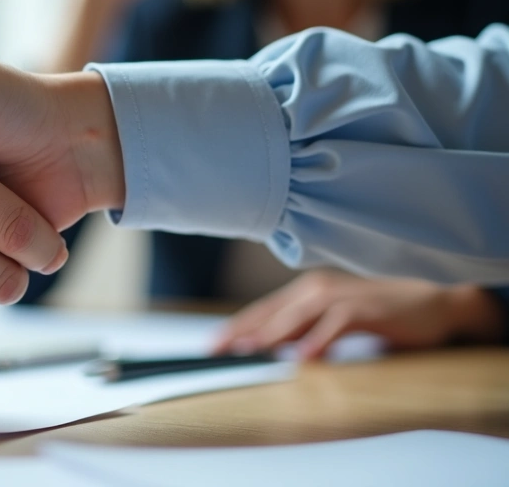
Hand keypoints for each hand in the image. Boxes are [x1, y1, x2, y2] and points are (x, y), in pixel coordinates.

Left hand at [213, 268, 507, 359]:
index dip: (236, 327)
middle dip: (243, 332)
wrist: (434, 305)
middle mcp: (318, 288)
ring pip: (299, 315)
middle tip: (218, 351)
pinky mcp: (367, 308)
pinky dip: (320, 339)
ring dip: (273, 334)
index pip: (262, 310)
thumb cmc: (379, 314)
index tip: (212, 346)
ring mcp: (342, 296)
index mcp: (307, 291)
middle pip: (272, 311)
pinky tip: (305, 357)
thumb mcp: (331, 321)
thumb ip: (302, 330)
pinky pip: (338, 324)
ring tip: (250, 351)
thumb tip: (267, 348)